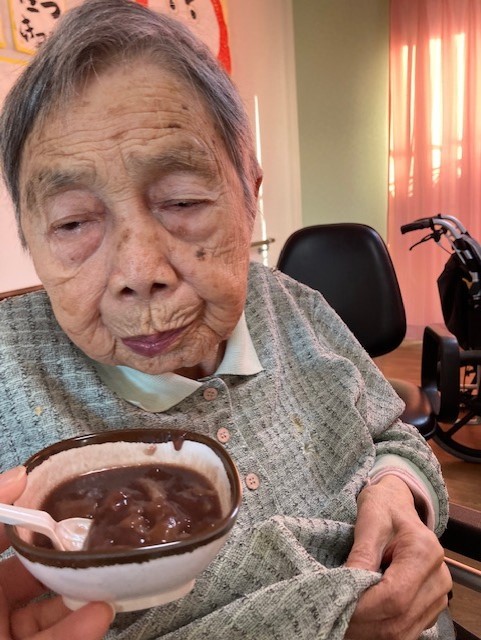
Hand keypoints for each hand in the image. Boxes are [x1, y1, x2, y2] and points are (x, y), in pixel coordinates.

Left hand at [0, 466, 113, 639]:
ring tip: (108, 588)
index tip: (72, 502)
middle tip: (101, 548)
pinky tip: (98, 618)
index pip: (9, 536)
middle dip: (69, 564)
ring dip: (81, 603)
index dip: (37, 517)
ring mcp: (6, 633)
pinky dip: (76, 632)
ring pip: (50, 614)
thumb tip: (20, 473)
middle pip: (36, 576)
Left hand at [344, 475, 451, 639]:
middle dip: (363, 624)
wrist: (398, 504)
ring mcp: (438, 596)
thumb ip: (361, 556)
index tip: (337, 606)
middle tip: (334, 617)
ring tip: (344, 620)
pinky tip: (361, 621)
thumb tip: (347, 588)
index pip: (394, 596)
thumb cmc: (383, 507)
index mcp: (424, 552)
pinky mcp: (430, 607)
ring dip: (370, 632)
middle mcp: (438, 578)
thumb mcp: (369, 522)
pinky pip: (406, 631)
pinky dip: (381, 631)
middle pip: (399, 619)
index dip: (364, 608)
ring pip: (403, 632)